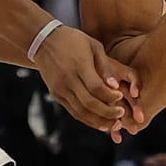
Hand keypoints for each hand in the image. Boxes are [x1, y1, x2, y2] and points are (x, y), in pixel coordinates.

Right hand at [33, 25, 143, 140]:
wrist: (44, 42)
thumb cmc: (73, 41)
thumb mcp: (94, 46)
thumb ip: (105, 67)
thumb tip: (115, 86)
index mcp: (79, 65)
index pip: (96, 87)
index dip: (110, 96)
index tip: (121, 96)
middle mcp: (67, 79)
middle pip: (89, 103)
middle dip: (108, 112)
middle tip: (122, 113)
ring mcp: (60, 89)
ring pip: (81, 112)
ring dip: (99, 121)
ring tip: (114, 124)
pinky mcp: (56, 95)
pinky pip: (73, 112)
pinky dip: (88, 119)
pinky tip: (100, 122)